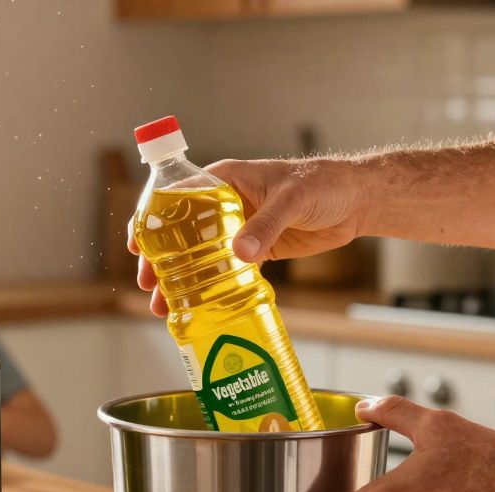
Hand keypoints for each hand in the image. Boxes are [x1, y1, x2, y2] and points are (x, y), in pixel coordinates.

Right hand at [129, 157, 367, 315]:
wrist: (355, 201)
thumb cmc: (324, 185)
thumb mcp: (292, 200)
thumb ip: (266, 225)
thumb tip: (239, 254)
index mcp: (225, 180)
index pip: (176, 198)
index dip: (152, 221)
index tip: (139, 246)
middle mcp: (225, 205)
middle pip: (180, 233)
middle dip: (161, 261)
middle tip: (149, 286)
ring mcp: (238, 229)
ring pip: (198, 256)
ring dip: (180, 280)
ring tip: (164, 308)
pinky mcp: (255, 250)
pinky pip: (224, 271)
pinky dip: (209, 288)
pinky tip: (197, 306)